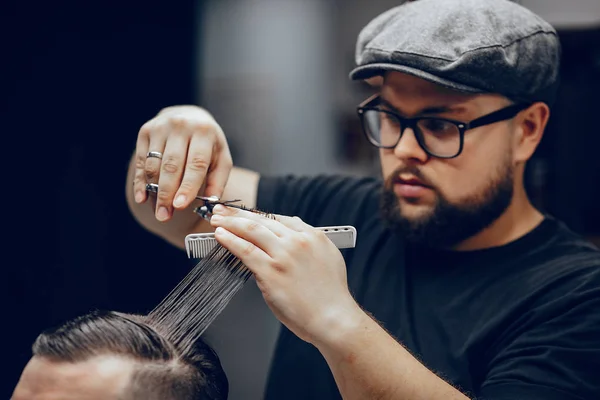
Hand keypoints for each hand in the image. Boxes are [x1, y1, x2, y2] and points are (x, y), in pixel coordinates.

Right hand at [132, 105, 232, 220]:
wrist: (188, 117)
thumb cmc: (208, 145)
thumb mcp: (221, 159)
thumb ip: (217, 181)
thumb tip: (211, 204)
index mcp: (204, 132)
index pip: (196, 163)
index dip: (187, 186)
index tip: (180, 206)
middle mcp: (181, 126)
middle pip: (172, 165)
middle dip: (167, 193)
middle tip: (165, 216)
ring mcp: (161, 127)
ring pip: (154, 164)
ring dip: (154, 191)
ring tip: (158, 212)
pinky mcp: (145, 131)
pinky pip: (141, 161)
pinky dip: (140, 182)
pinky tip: (142, 198)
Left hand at [209, 205, 361, 344]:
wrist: (333, 318)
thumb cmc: (330, 296)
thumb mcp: (328, 258)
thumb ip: (310, 243)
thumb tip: (294, 230)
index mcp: (313, 236)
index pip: (279, 218)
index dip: (258, 214)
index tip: (246, 214)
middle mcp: (298, 241)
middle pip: (262, 220)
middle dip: (238, 214)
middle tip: (222, 211)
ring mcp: (283, 255)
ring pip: (251, 230)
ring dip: (230, 223)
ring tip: (216, 219)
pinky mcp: (271, 272)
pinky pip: (245, 250)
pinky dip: (229, 240)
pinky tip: (220, 235)